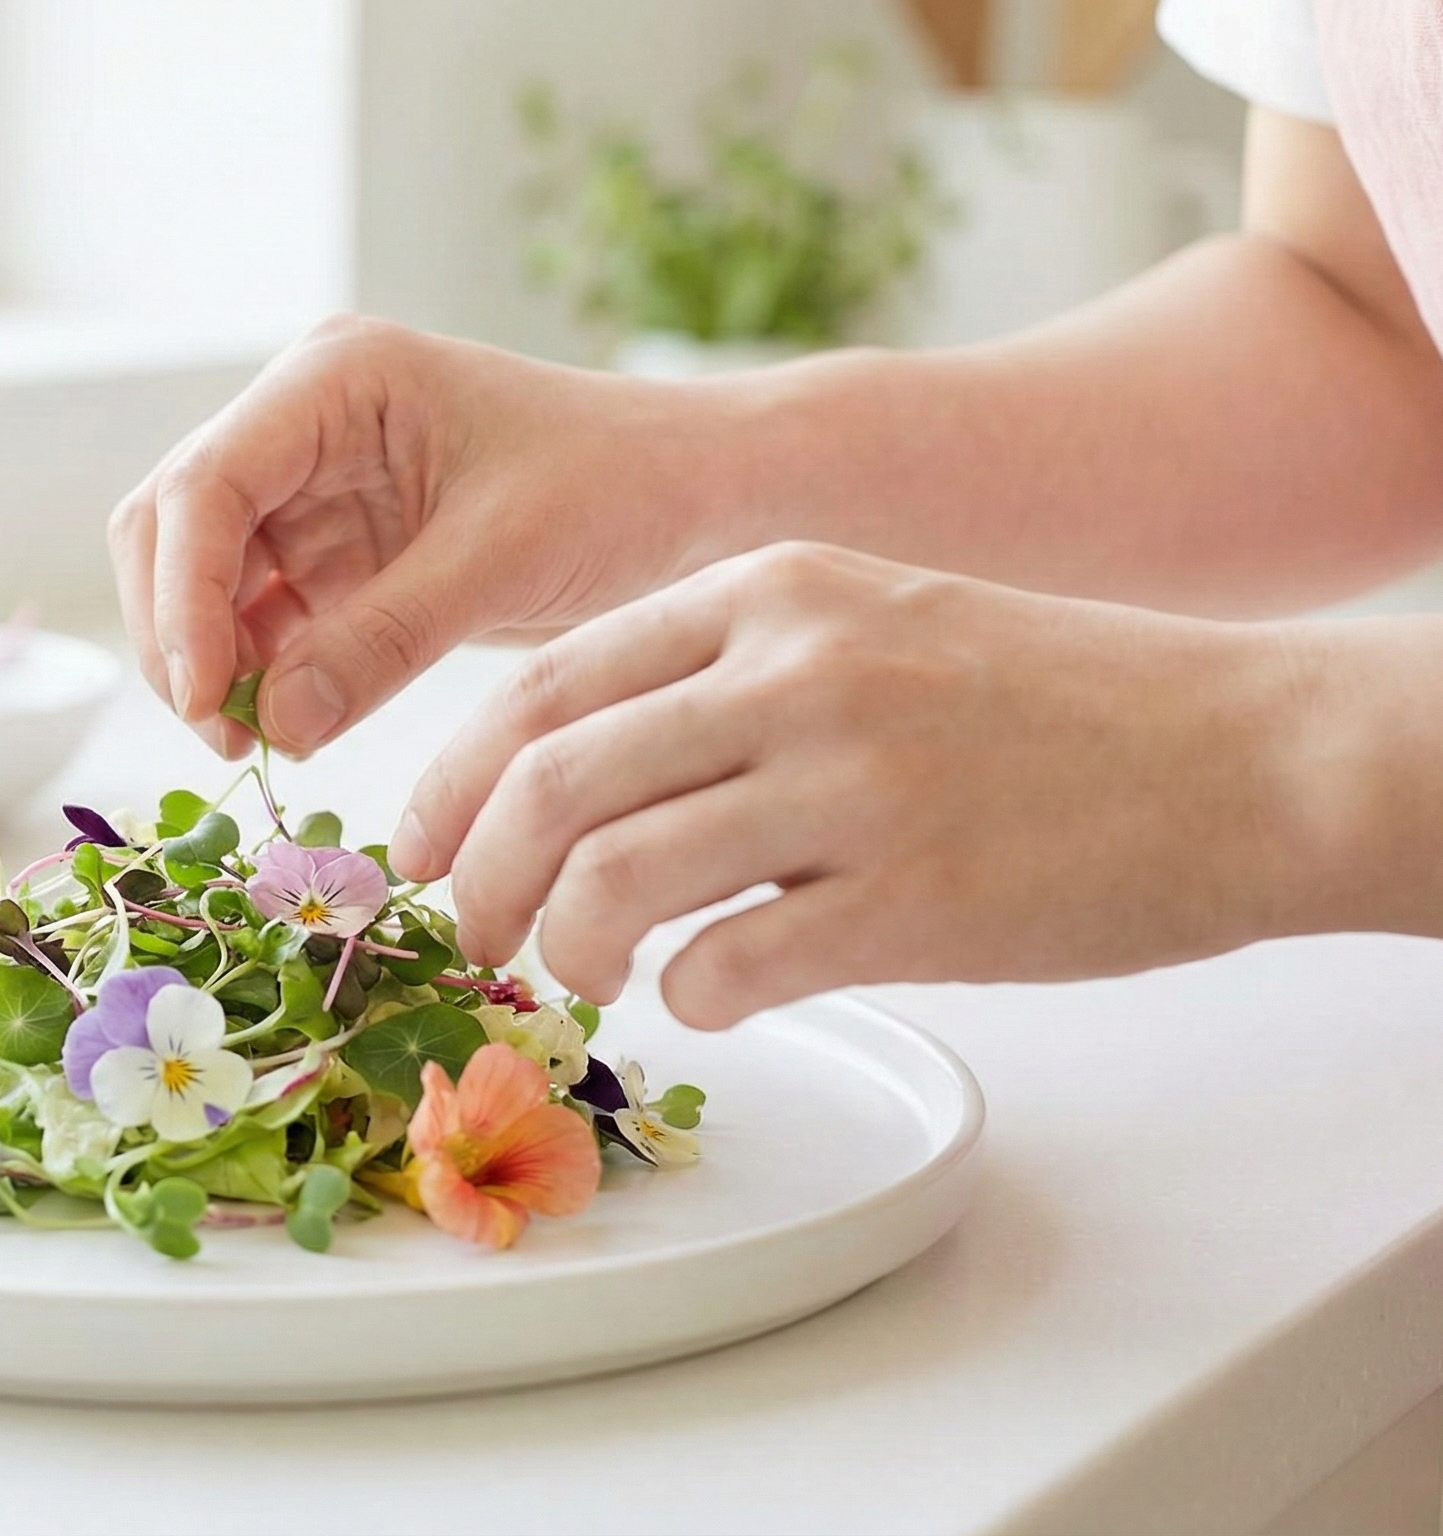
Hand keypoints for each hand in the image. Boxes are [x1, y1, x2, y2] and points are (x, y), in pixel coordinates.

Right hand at [107, 315, 744, 754]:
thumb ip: (381, 640)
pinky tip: (287, 730)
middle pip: (173, 528)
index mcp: (334, 380)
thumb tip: (269, 726)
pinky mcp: (331, 554)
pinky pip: (254, 619)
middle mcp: (302, 423)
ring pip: (199, 580)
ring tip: (257, 744)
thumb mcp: (503, 560)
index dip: (183, 595)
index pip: (206, 485)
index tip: (204, 697)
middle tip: (225, 736)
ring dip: (210, 663)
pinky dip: (256, 677)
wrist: (697, 498)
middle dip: (181, 634)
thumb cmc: (620, 488)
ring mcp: (310, 489)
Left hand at [390, 543, 1322, 1027]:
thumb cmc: (1052, 703)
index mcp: (773, 593)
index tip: (414, 848)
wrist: (1250, 751)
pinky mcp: (918, 896)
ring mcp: (858, 779)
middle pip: (550, 779)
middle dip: (470, 876)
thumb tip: (577, 780)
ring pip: (612, 873)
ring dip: (564, 946)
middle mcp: (799, 669)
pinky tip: (709, 997)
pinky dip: (689, 997)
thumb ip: (729, 677)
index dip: (450, 780)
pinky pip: (731, 964)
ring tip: (582, 975)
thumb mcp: (876, 623)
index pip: (547, 684)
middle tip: (464, 938)